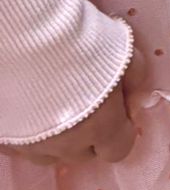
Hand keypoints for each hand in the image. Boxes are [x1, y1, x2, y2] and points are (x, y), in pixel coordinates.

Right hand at [3, 43, 143, 165]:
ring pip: (49, 153)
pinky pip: (20, 146)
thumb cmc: (81, 41)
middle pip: (83, 153)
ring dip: (57, 136)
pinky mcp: (4, 139)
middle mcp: (65, 146)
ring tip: (54, 102)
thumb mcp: (125, 52)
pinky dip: (27, 133)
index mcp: (99, 128)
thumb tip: (134, 98)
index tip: (117, 108)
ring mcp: (30, 146)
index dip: (120, 130)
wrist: (27, 36)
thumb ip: (135, 80)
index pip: (119, 150)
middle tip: (86, 101)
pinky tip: (28, 107)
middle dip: (90, 134)